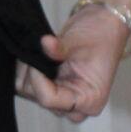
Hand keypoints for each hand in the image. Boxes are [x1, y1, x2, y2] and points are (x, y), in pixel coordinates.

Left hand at [14, 5, 129, 122]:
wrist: (104, 25)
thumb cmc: (101, 34)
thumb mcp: (79, 40)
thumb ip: (60, 47)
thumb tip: (44, 44)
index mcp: (89, 100)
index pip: (50, 99)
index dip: (37, 79)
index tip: (36, 59)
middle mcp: (77, 106)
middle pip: (40, 100)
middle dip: (32, 75)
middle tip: (35, 52)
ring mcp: (65, 99)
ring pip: (31, 95)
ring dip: (27, 73)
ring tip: (35, 52)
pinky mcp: (55, 90)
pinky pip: (30, 88)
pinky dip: (27, 73)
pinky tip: (34, 57)